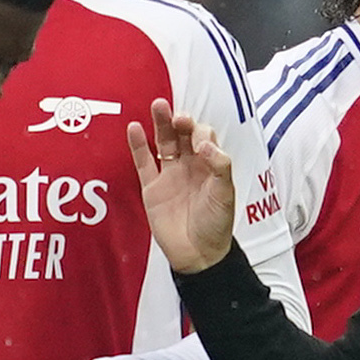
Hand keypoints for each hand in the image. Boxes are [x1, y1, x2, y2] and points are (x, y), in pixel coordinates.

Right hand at [124, 98, 235, 273]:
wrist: (198, 254)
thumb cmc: (216, 224)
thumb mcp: (225, 193)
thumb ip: (218, 165)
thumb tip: (202, 144)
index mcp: (209, 165)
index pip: (204, 137)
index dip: (201, 133)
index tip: (199, 143)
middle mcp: (189, 166)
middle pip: (182, 135)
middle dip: (180, 121)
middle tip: (177, 116)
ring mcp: (169, 176)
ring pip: (164, 143)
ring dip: (160, 124)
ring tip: (158, 105)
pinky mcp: (152, 188)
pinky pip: (143, 163)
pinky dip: (138, 146)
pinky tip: (134, 128)